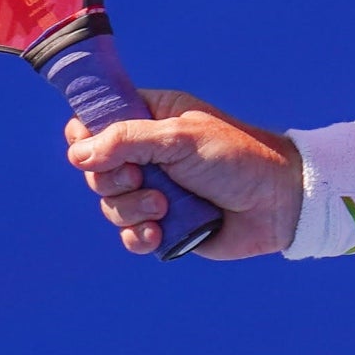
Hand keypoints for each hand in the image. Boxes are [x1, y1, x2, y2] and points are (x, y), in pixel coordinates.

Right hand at [61, 91, 301, 258]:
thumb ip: (126, 139)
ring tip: (164, 208)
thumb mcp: (180, 138)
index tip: (96, 148)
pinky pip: (130, 235)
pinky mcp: (164, 225)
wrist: (279, 203)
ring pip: (111, 205)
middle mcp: (148, 154)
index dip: (87, 136)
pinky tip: (159, 234)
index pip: (96, 121)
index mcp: (151, 118)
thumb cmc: (237, 158)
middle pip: (96, 169)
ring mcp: (155, 190)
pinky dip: (139, 237)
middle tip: (143, 179)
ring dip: (131, 210)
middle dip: (113, 180)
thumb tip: (76, 153)